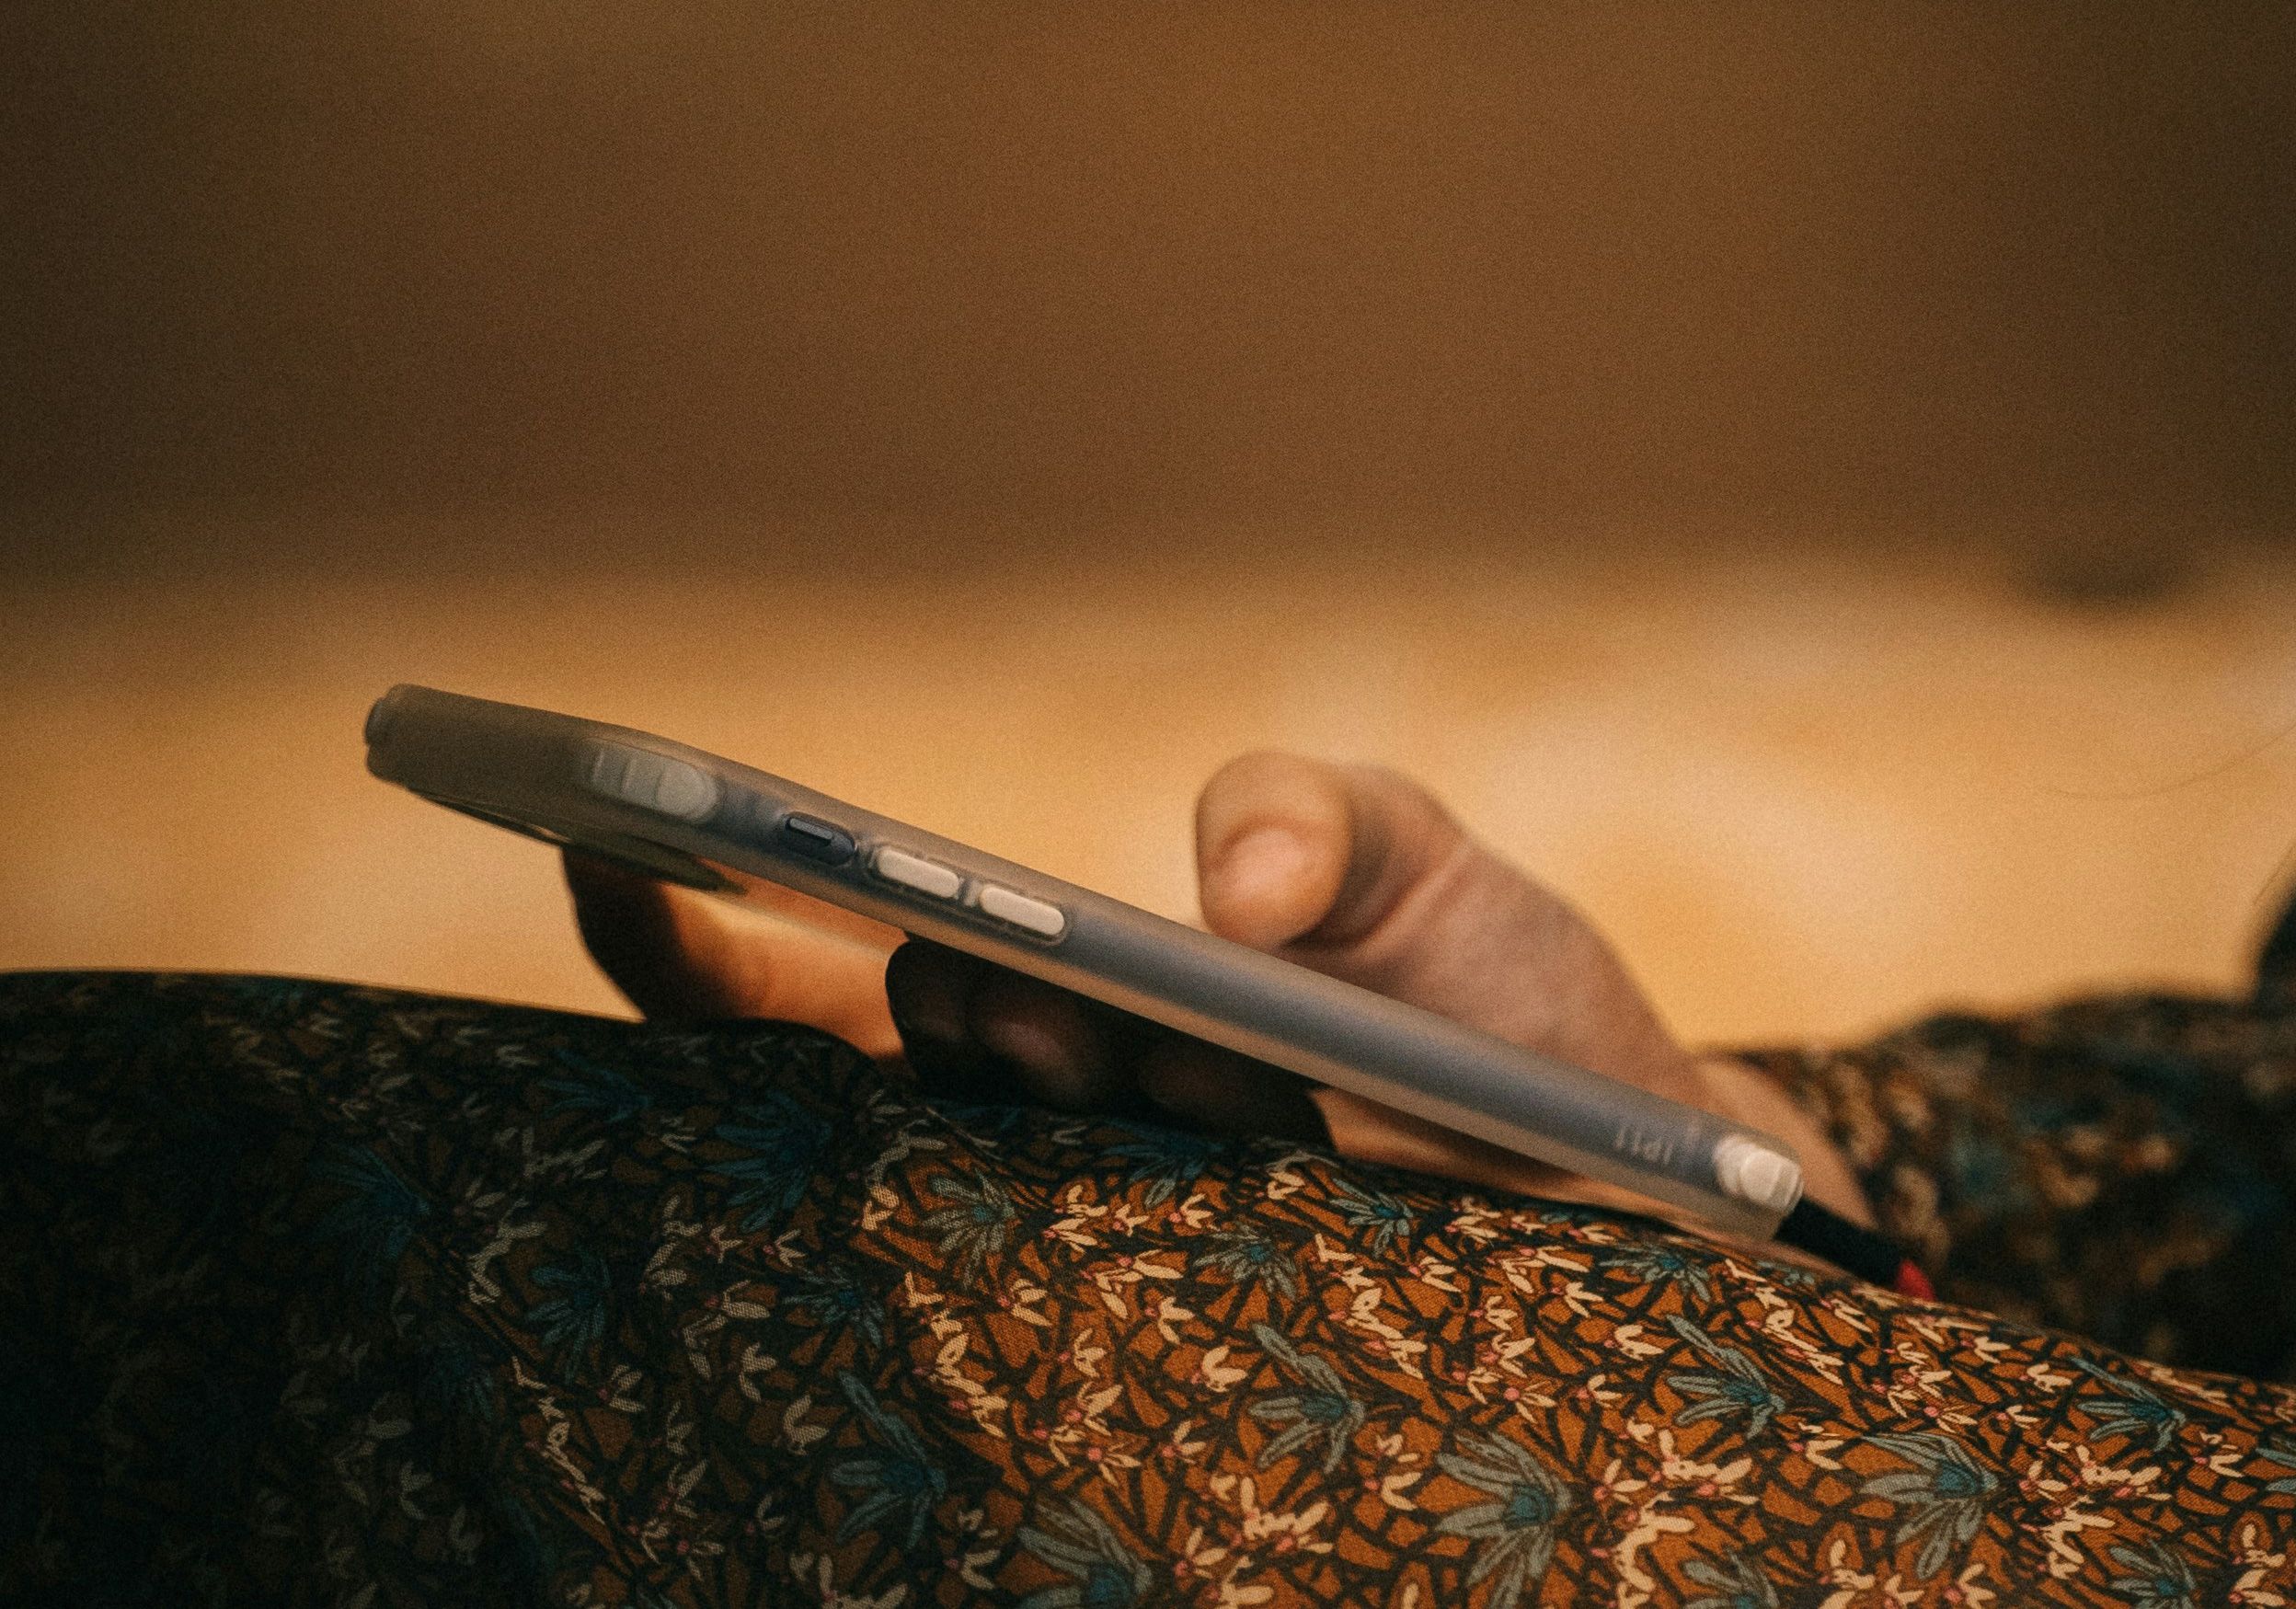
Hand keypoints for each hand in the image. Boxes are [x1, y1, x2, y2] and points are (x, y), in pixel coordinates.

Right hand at [564, 753, 1871, 1225]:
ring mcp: (1140, 1243)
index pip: (830, 979)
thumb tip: (1226, 895)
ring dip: (1046, 1085)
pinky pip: (1115, 1309)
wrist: (1669, 1172)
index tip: (601, 844)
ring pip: (1009, 1180)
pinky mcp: (1241, 1331)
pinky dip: (1106, 1246)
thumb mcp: (1412, 862)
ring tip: (1120, 1029)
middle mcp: (1068, 1139)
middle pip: (900, 1079)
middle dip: (923, 997)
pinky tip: (1205, 1149)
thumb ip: (1308, 814)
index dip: (695, 926)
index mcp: (1063, 1010)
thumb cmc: (1497, 1008)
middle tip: (990, 958)